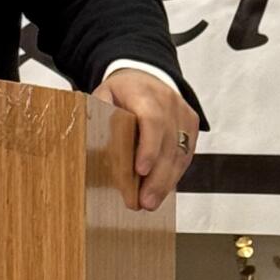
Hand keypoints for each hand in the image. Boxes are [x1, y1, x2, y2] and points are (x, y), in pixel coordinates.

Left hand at [95, 68, 198, 212]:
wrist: (145, 77)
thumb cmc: (120, 93)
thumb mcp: (102, 97)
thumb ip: (98, 117)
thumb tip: (89, 139)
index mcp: (143, 92)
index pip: (152, 120)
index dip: (149, 147)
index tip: (141, 171)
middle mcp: (168, 101)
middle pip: (168, 143)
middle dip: (157, 176)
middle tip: (145, 201)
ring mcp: (182, 113)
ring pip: (180, 152)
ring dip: (166, 181)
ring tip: (151, 202)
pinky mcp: (191, 125)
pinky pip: (185, 154)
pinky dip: (174, 174)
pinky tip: (162, 190)